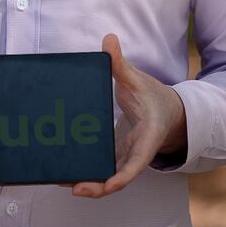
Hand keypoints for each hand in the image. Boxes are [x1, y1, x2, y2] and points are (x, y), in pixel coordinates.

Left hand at [69, 33, 186, 198]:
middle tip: (72, 186)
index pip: (135, 165)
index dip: (121, 177)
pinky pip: (100, 167)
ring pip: (106, 177)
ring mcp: (124, 157)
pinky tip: (63, 169)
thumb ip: (120, 63)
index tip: (107, 185)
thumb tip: (109, 39)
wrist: (166, 111)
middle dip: (96, 187)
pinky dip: (85, 171)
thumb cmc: (152, 96)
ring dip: (86, 182)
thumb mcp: (138, 79)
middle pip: (116, 178)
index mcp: (146, 139)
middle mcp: (135, 154)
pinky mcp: (115, 155)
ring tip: (58, 180)